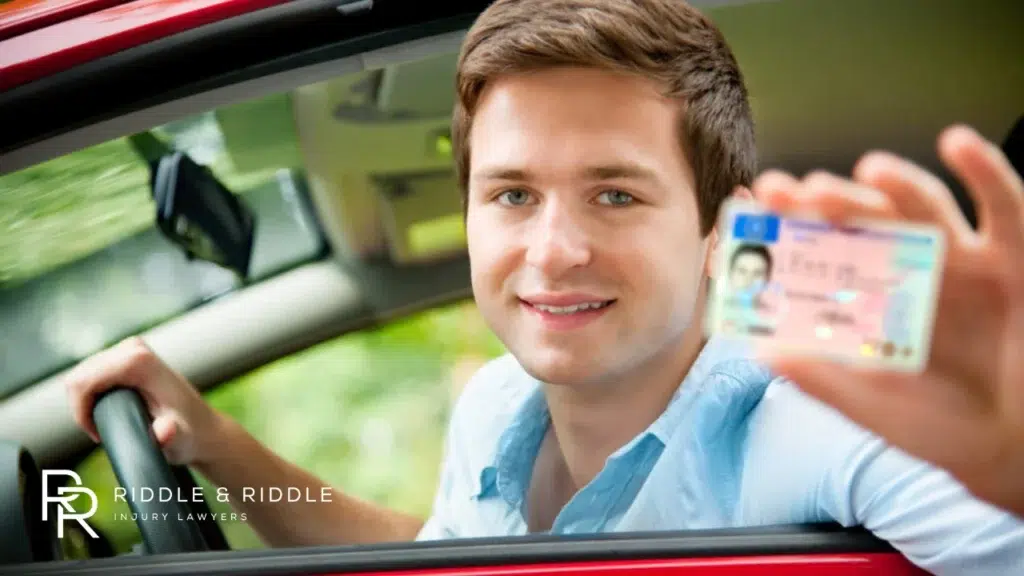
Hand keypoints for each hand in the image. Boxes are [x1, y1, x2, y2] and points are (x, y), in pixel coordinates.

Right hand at [64, 336, 222, 465]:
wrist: (202, 427)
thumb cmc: (189, 434)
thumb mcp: (179, 440)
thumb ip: (168, 436)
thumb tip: (165, 430)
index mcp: (141, 362)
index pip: (83, 381)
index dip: (81, 412)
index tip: (99, 434)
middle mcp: (134, 348)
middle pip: (78, 377)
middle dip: (82, 408)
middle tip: (103, 431)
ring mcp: (130, 347)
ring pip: (81, 375)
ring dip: (85, 402)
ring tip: (107, 423)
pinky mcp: (127, 353)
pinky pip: (90, 373)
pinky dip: (91, 394)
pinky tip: (108, 410)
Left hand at [751, 125, 1023, 516]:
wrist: (1011, 448)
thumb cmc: (941, 426)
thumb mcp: (872, 406)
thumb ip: (821, 378)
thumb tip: (762, 350)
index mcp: (871, 297)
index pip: (822, 247)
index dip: (789, 225)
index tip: (752, 207)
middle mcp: (911, 269)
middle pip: (865, 219)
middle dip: (826, 201)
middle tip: (790, 191)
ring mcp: (963, 260)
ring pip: (924, 206)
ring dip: (895, 184)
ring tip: (865, 172)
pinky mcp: (1014, 260)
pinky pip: (1005, 207)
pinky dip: (985, 171)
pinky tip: (956, 144)